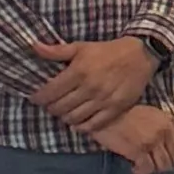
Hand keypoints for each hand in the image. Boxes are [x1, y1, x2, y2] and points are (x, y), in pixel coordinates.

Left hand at [29, 39, 151, 134]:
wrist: (139, 56)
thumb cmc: (107, 51)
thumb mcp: (81, 47)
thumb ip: (57, 51)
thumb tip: (34, 46)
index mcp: (78, 72)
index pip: (50, 92)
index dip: (39, 98)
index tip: (35, 98)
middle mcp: (89, 89)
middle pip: (60, 107)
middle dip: (50, 108)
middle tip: (50, 105)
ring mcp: (103, 101)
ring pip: (75, 118)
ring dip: (64, 117)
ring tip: (63, 113)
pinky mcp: (116, 109)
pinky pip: (95, 124)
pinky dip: (82, 127)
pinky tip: (78, 123)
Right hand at [93, 102, 173, 173]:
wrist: (103, 111)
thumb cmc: (124, 111)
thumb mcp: (151, 113)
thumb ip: (163, 126)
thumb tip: (170, 144)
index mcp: (170, 121)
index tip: (169, 156)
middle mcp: (165, 132)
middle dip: (166, 163)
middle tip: (155, 163)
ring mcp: (152, 142)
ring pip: (163, 165)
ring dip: (154, 168)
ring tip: (145, 166)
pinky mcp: (138, 151)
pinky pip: (147, 169)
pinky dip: (141, 172)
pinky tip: (135, 170)